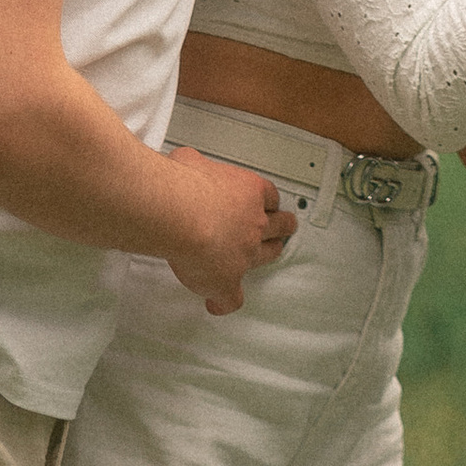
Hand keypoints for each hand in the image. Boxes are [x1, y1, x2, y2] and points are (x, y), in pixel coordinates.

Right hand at [162, 149, 294, 313]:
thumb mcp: (191, 161)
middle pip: (279, 225)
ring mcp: (245, 254)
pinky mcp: (227, 280)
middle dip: (283, 226)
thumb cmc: (182, 184)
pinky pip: (232, 298)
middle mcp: (254, 223)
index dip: (266, 200)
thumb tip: (186, 164)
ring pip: (267, 255)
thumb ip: (196, 166)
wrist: (179, 214)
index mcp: (249, 191)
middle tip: (286, 226)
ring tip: (268, 255)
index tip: (265, 203)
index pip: (267, 195)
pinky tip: (217, 303)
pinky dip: (224, 301)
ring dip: (268, 254)